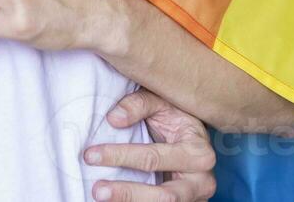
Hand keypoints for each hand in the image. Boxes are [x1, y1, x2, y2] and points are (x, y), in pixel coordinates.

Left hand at [84, 89, 216, 200]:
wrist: (195, 136)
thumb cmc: (177, 117)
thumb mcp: (161, 102)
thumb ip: (139, 104)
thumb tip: (114, 119)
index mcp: (199, 152)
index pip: (154, 158)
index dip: (120, 157)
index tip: (91, 155)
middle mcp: (202, 180)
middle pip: (164, 196)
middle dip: (128, 193)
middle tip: (97, 190)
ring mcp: (196, 198)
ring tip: (102, 198)